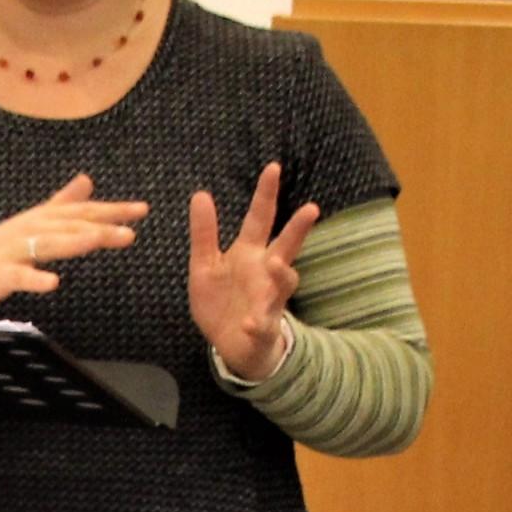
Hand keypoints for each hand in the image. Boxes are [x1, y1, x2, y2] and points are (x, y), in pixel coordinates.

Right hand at [0, 173, 145, 318]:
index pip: (83, 212)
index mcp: (43, 219)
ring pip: (48, 244)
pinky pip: (19, 276)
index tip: (142, 210)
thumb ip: (62, 202)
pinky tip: (53, 283)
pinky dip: (35, 278)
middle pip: (70, 226)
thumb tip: (87, 180)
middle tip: (131, 229)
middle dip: (100, 226)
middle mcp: (31, 230)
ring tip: (98, 240)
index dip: (112, 210)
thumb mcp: (34, 222)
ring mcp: (14, 251)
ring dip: (73, 241)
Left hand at [188, 163, 319, 379]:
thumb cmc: (221, 300)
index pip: (259, 218)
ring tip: (277, 263)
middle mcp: (265, 272)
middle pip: (285, 246)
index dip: (265, 194)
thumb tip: (200, 194)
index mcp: (248, 253)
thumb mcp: (204, 264)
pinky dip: (257, 323)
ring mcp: (268, 299)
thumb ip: (204, 233)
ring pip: (283, 283)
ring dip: (281, 274)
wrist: (231, 344)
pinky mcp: (261, 327)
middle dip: (297, 228)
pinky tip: (249, 322)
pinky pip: (262, 324)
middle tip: (311, 209)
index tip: (273, 167)